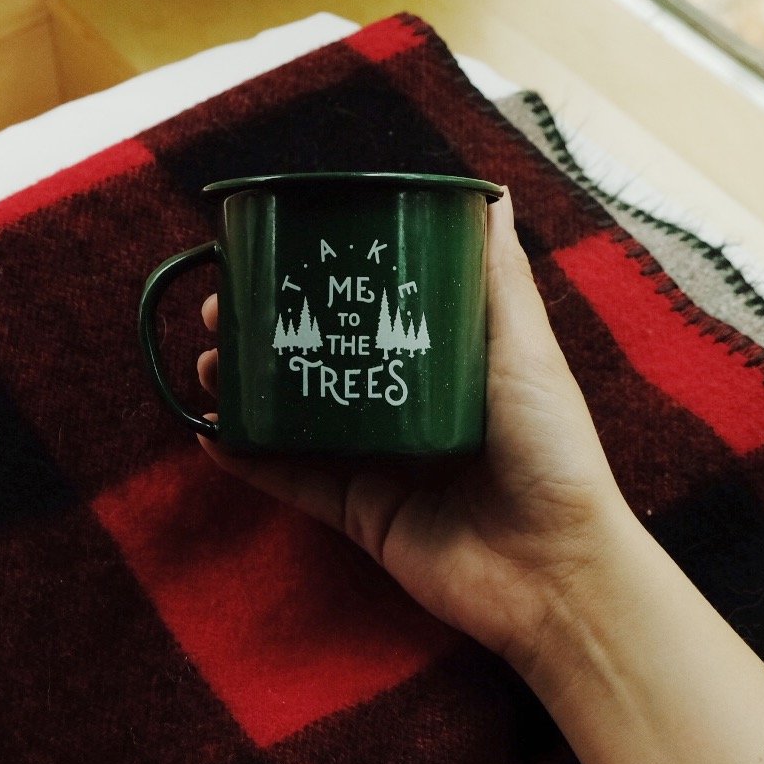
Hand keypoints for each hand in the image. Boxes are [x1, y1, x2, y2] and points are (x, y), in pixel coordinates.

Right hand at [195, 187, 637, 673]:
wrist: (557, 569)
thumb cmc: (553, 452)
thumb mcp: (527, 352)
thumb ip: (499, 281)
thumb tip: (495, 195)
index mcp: (446, 367)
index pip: (374, 313)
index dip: (323, 284)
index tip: (277, 253)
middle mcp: (407, 410)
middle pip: (322, 361)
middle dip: (268, 334)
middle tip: (220, 309)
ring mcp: (379, 464)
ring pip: (297, 419)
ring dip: (248, 390)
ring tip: (206, 363)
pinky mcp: (360, 516)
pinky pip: (294, 483)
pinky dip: (250, 460)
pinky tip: (210, 432)